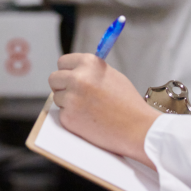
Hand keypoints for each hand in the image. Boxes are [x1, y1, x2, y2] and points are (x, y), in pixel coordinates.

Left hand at [48, 53, 161, 167]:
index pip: (63, 62)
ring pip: (57, 98)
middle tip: (74, 94)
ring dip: (67, 103)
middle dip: (62, 86)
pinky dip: (72, 118)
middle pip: (54, 79)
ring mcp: (71, 98)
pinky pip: (62, 114)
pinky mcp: (68, 118)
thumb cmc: (128, 103)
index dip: (67, 71)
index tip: (70, 77)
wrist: (137, 128)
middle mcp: (77, 78)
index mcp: (88, 63)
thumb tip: (73, 71)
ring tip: (88, 109)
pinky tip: (89, 120)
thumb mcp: (111, 75)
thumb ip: (90, 71)